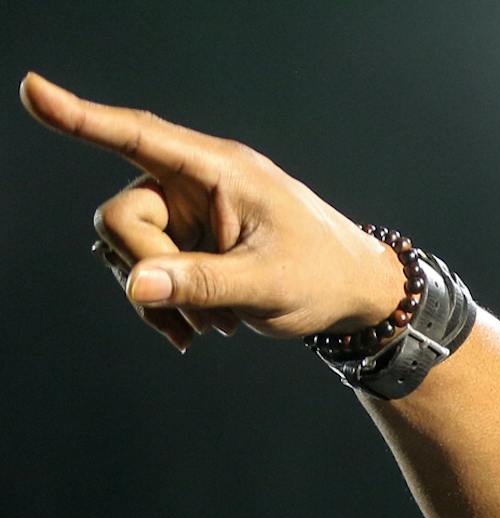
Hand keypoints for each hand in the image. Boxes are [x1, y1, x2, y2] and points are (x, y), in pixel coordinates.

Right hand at [19, 72, 406, 350]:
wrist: (353, 296)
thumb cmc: (324, 277)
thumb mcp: (269, 285)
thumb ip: (204, 283)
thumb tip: (136, 284)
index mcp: (220, 170)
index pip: (139, 136)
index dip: (81, 118)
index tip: (32, 90)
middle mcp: (192, 182)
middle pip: (120, 217)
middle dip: (150, 271)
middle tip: (208, 317)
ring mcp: (184, 213)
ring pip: (125, 251)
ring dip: (159, 296)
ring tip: (217, 325)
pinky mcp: (182, 243)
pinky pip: (139, 271)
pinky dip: (160, 304)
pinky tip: (194, 331)